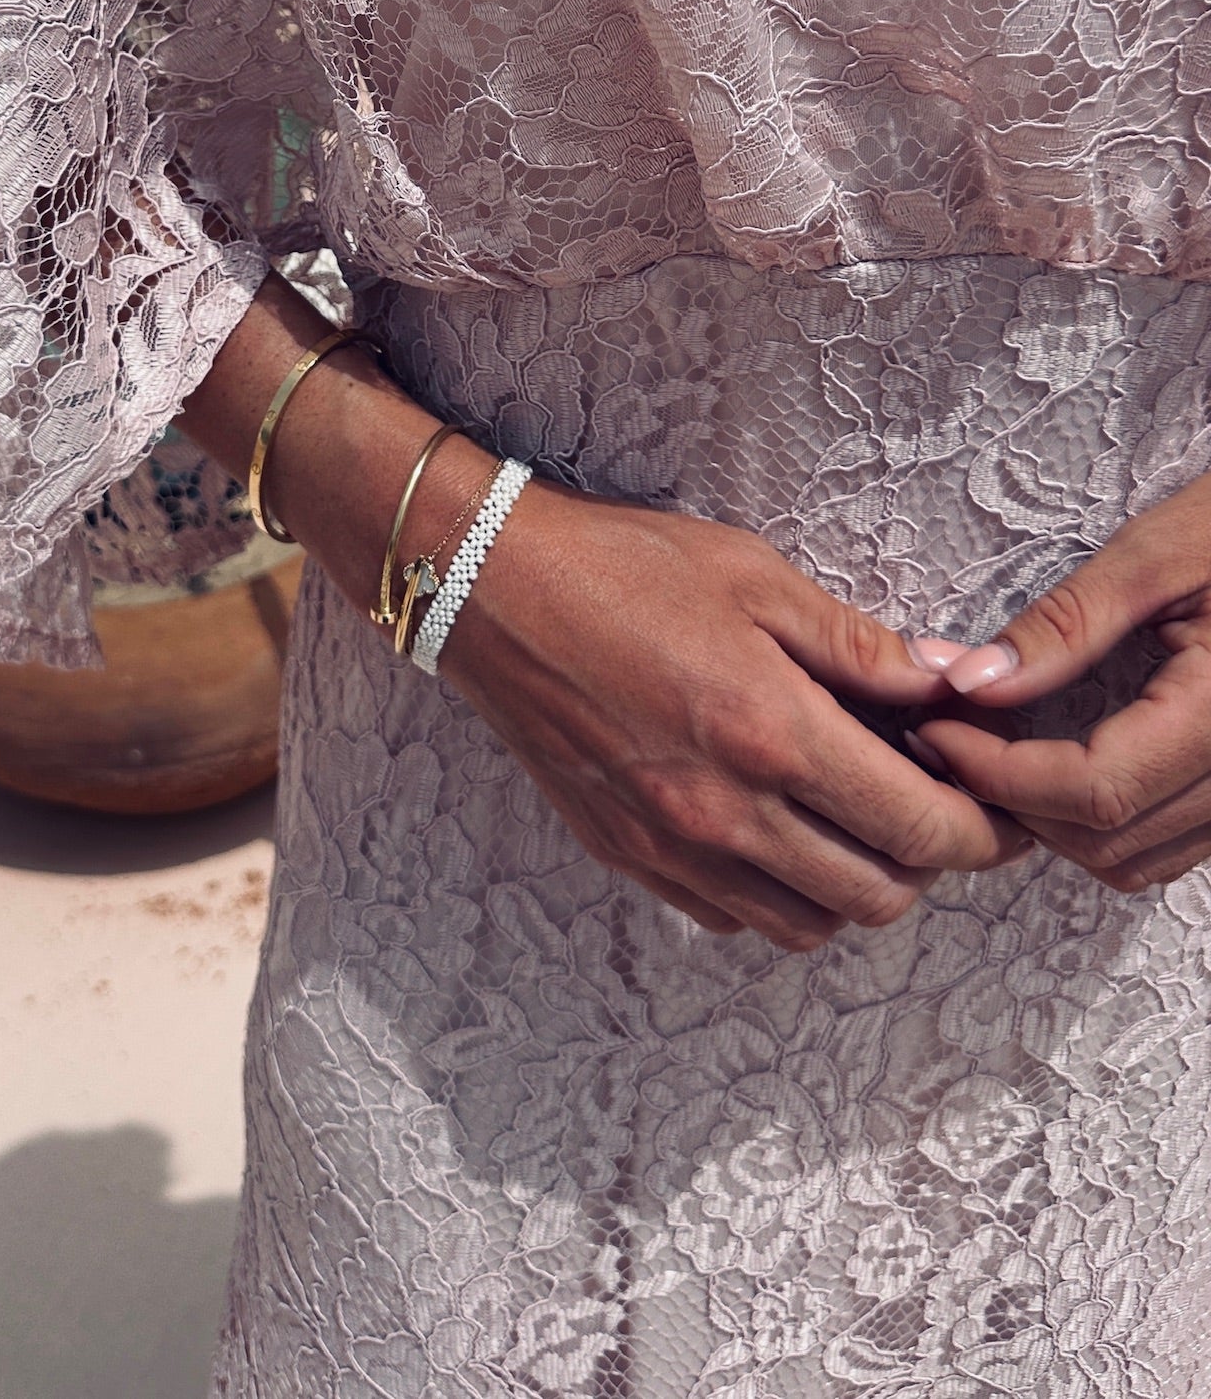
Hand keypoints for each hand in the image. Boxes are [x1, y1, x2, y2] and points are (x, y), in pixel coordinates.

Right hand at [443, 483, 1030, 952]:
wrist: (490, 591)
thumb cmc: (625, 567)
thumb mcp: (757, 576)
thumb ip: (859, 644)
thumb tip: (948, 681)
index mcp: (772, 733)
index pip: (918, 827)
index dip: (982, 832)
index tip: (1000, 808)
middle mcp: (726, 811)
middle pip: (878, 895)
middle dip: (928, 862)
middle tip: (933, 805)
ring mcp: (672, 845)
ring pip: (808, 925)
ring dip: (853, 886)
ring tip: (855, 820)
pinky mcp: (627, 856)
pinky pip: (732, 919)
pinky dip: (776, 896)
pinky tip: (776, 831)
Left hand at [912, 472, 1210, 895]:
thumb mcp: (1156, 554)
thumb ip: (1065, 625)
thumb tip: (969, 681)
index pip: (1097, 790)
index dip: (1000, 774)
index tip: (936, 729)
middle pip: (1111, 843)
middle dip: (1015, 803)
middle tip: (949, 737)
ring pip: (1137, 860)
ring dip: (1054, 823)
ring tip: (992, 750)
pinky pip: (1169, 843)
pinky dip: (1101, 820)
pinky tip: (1054, 760)